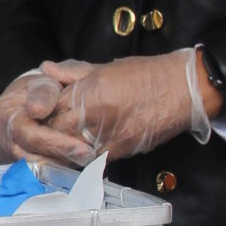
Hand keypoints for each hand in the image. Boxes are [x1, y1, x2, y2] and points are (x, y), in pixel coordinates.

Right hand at [0, 65, 97, 167]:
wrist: (10, 107)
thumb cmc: (31, 94)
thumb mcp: (39, 84)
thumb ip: (43, 94)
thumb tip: (38, 110)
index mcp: (4, 114)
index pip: (30, 135)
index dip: (57, 143)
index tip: (83, 148)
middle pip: (31, 158)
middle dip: (62, 158)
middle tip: (87, 157)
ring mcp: (0, 155)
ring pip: (31, 170)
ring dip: (58, 167)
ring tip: (80, 160)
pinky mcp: (6, 167)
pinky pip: (29, 175)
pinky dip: (50, 172)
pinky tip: (66, 164)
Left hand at [40, 48, 212, 160]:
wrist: (182, 90)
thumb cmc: (147, 74)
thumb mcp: (106, 67)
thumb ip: (73, 73)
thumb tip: (46, 70)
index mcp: (92, 91)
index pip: (54, 105)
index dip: (45, 108)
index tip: (43, 109)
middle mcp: (97, 116)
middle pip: (59, 129)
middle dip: (51, 127)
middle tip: (47, 126)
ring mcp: (109, 136)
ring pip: (73, 147)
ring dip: (64, 144)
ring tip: (61, 139)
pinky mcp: (121, 151)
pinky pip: (92, 158)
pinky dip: (83, 154)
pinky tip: (80, 148)